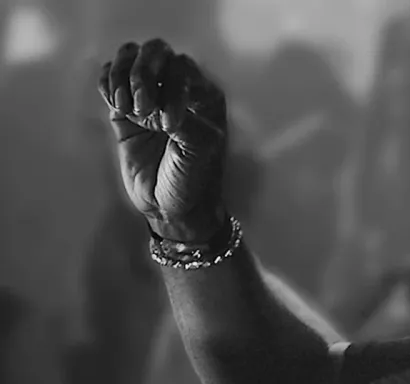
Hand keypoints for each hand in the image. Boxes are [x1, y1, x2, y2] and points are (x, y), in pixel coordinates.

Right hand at [98, 39, 227, 241]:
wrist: (170, 207)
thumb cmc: (193, 179)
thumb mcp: (199, 148)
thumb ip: (183, 116)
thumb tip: (151, 100)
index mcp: (204, 95)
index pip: (182, 65)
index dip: (171, 87)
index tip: (168, 125)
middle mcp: (178, 89)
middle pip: (156, 51)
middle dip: (143, 75)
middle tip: (141, 110)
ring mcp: (149, 95)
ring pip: (130, 56)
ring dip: (122, 76)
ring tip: (125, 110)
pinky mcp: (123, 109)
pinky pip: (109, 76)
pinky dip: (107, 82)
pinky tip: (115, 107)